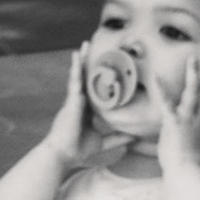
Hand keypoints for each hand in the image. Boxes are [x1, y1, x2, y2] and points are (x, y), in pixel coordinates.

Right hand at [41, 44, 133, 170]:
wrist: (64, 155)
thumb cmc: (79, 149)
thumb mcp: (103, 142)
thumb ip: (117, 138)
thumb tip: (134, 137)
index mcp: (86, 109)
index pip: (93, 89)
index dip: (98, 77)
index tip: (105, 65)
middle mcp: (79, 101)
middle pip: (84, 78)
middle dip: (87, 62)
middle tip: (90, 45)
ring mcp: (74, 100)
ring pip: (78, 76)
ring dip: (80, 60)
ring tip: (83, 45)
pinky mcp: (71, 102)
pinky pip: (74, 82)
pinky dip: (76, 69)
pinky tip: (76, 58)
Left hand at [155, 57, 199, 171]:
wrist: (187, 171)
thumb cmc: (190, 163)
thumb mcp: (197, 145)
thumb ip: (195, 134)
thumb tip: (192, 132)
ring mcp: (188, 119)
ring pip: (193, 92)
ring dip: (193, 74)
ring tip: (192, 60)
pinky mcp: (174, 122)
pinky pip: (166, 102)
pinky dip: (161, 88)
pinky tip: (155, 76)